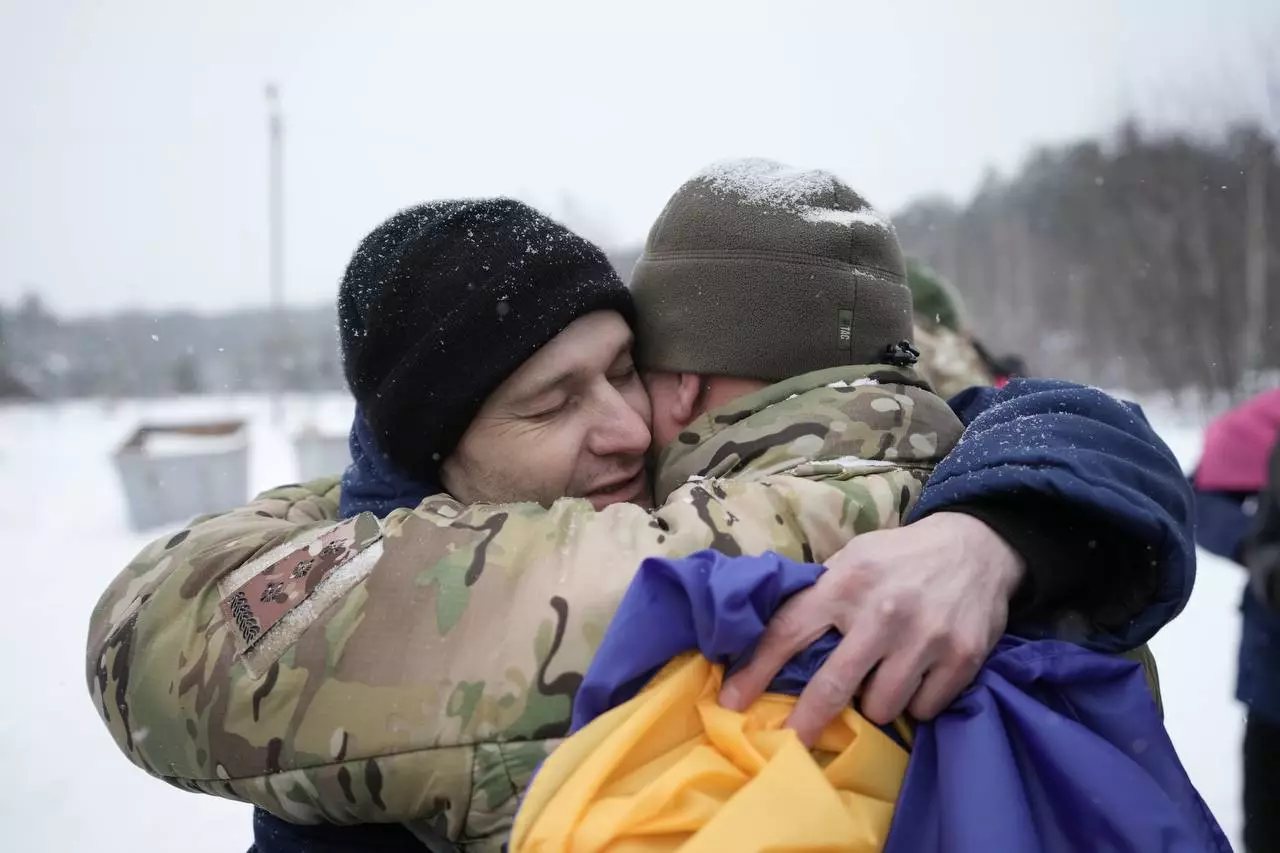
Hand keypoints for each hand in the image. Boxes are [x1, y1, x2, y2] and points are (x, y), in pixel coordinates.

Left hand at [719, 512, 1024, 744]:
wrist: (978, 546)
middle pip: (833, 685)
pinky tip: (917, 677)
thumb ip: (819, 591)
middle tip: (789, 743)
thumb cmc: (900, 557)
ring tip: (880, 681)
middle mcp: (882, 611)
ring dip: (874, 705)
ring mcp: (924, 638)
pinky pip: (923, 709)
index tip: (731, 701)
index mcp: (846, 583)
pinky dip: (916, 702)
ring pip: (881, 707)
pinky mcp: (962, 658)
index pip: (788, 632)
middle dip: (806, 721)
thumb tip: (768, 632)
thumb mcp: (854, 557)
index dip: (756, 670)